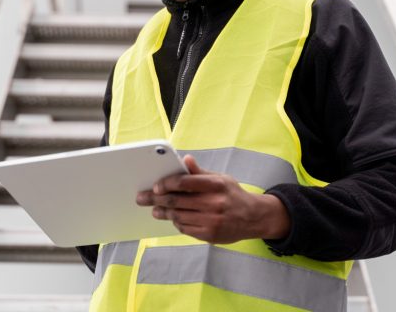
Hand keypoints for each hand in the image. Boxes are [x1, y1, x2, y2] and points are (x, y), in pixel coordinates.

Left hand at [136, 154, 290, 243]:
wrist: (253, 217)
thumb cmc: (233, 194)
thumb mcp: (220, 178)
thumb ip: (200, 172)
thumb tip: (185, 159)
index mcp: (215, 185)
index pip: (185, 182)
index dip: (167, 184)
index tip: (156, 186)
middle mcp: (213, 203)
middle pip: (177, 201)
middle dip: (156, 199)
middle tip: (142, 198)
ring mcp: (211, 220)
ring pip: (178, 216)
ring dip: (163, 212)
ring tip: (154, 209)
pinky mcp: (210, 235)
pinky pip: (186, 228)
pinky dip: (176, 222)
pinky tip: (172, 217)